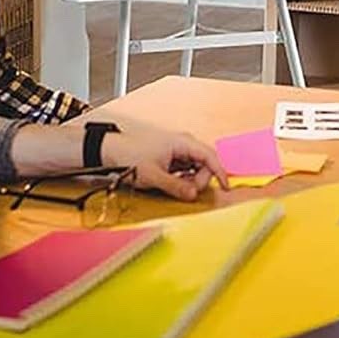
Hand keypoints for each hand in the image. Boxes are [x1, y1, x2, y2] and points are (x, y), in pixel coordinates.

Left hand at [102, 126, 228, 201]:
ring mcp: (178, 150)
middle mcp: (184, 144)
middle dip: (201, 180)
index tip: (226, 187)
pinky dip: (185, 178)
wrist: (112, 150)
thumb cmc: (131, 156)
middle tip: (188, 192)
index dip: (220, 172)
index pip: (210, 156)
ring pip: (196, 167)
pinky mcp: (172, 157)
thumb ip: (176, 186)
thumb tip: (193, 195)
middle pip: (205, 163)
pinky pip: (187, 169)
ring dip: (192, 180)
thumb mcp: (154, 175)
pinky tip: (173, 183)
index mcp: (183, 142)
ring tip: (176, 186)